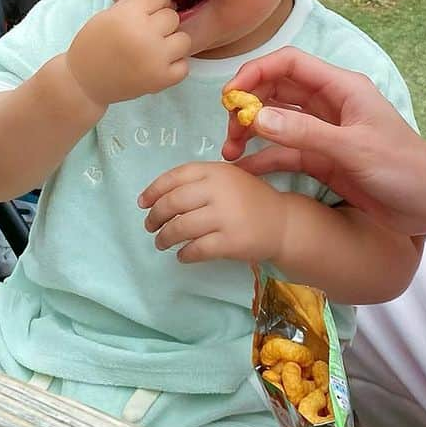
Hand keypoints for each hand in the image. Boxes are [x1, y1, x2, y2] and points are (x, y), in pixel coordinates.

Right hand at [67, 0, 190, 108]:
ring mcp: (155, 59)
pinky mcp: (161, 80)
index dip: (154, 3)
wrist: (84, 82)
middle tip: (148, 33)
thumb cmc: (94, 45)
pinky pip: (184, 66)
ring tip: (156, 49)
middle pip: (172, 17)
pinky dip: (174, 66)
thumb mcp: (107, 15)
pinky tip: (158, 65)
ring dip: (172, 43)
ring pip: (184, 40)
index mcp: (128, 16)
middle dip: (162, 23)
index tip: (146, 13)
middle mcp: (144, 35)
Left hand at [138, 161, 287, 264]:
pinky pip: (196, 249)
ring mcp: (225, 217)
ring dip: (164, 237)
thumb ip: (200, 182)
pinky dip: (184, 254)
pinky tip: (182, 255)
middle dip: (155, 216)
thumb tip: (158, 196)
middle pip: (173, 203)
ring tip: (161, 243)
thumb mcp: (228, 178)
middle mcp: (219, 190)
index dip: (154, 190)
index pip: (175, 176)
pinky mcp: (230, 242)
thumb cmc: (250, 200)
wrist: (283, 223)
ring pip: (180, 228)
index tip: (142, 203)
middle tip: (150, 226)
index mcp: (216, 171)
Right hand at [220, 49, 425, 234]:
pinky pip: (286, 152)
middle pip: (277, 91)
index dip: (256, 73)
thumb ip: (304, 132)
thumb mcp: (352, 149)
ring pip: (277, 122)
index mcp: (342, 88)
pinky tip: (245, 170)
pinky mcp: (325, 160)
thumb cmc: (404, 168)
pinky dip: (265, 158)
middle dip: (248, 107)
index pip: (289, 64)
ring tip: (230, 154)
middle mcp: (330, 105)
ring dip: (252, 133)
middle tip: (230, 133)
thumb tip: (257, 116)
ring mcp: (326, 133)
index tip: (231, 97)